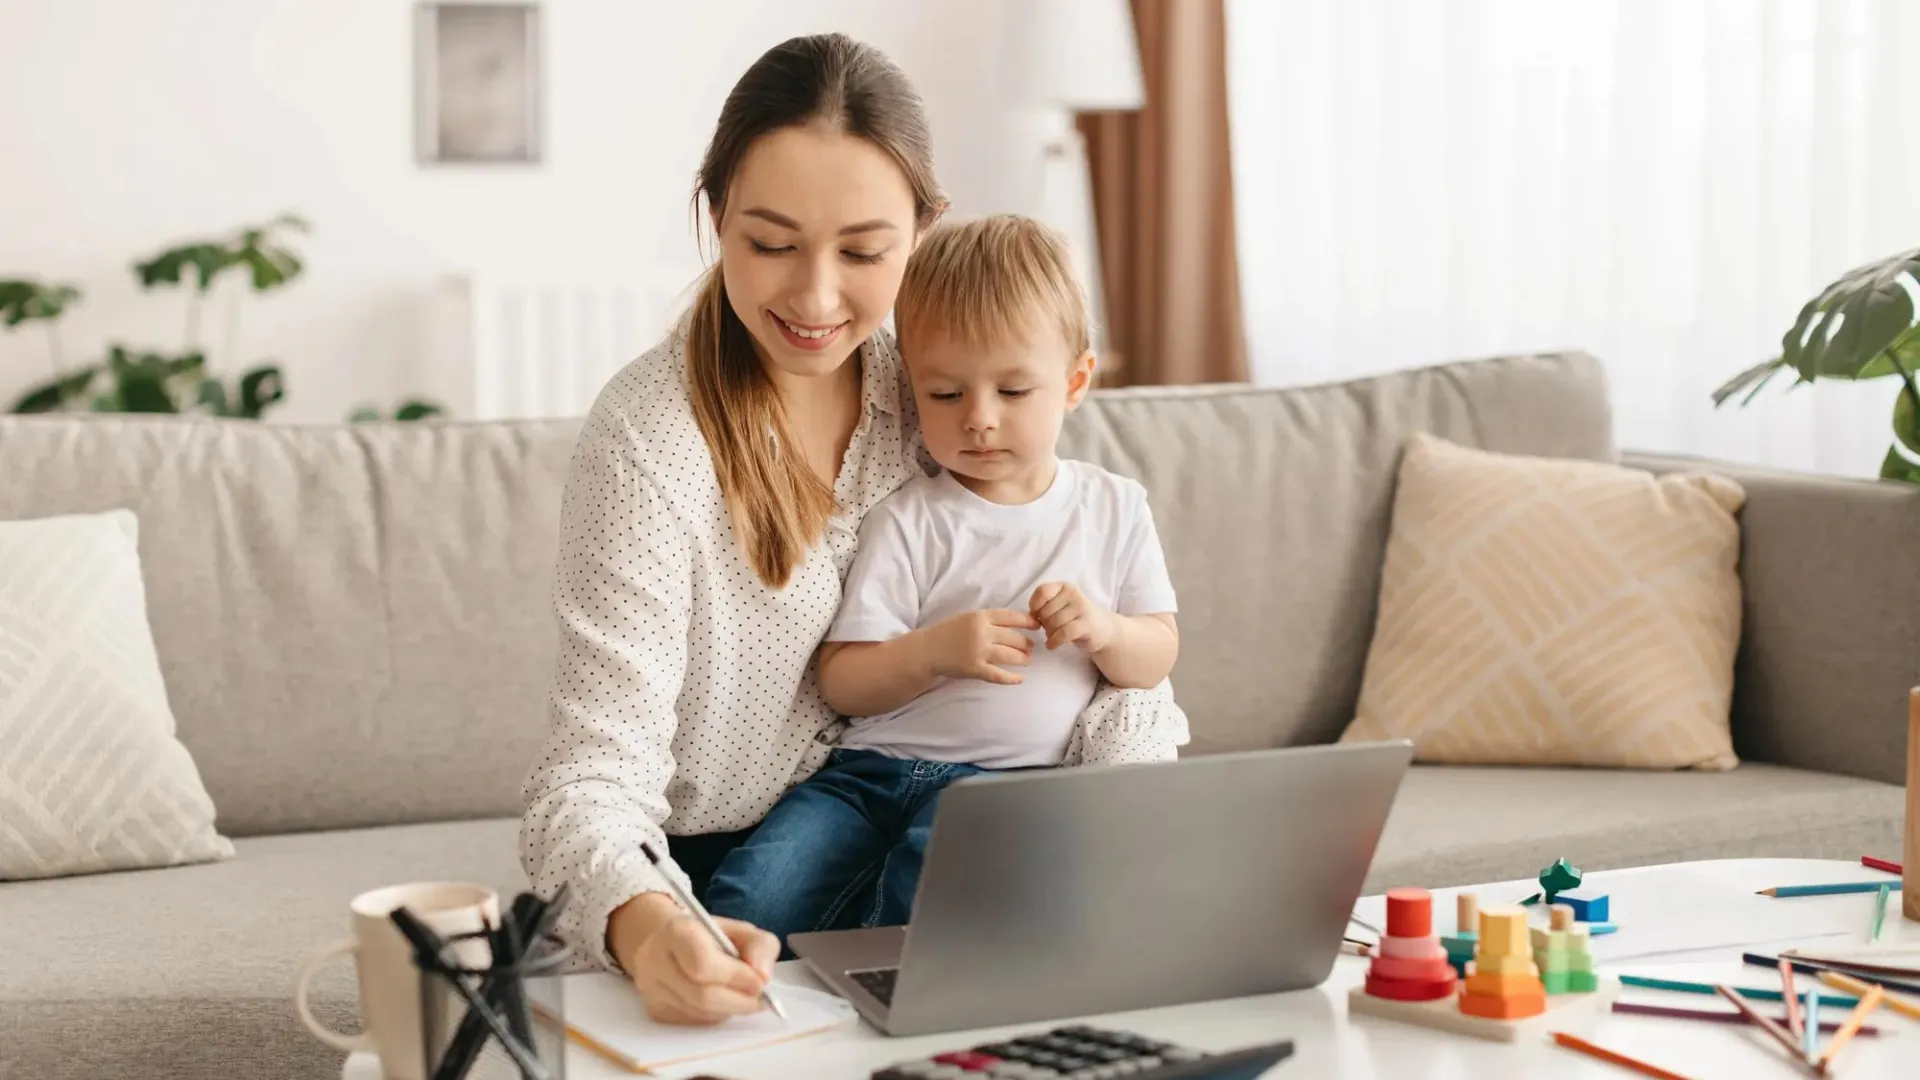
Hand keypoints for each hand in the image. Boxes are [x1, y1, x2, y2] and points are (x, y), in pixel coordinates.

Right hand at [614, 896, 778, 1024]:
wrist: (670, 943)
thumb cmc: (710, 936)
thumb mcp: (741, 930)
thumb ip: (760, 946)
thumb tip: (763, 977)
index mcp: (677, 930)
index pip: (703, 963)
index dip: (736, 977)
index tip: (760, 981)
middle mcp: (655, 959)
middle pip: (701, 995)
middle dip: (738, 1001)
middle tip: (760, 1000)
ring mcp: (651, 988)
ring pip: (699, 1013)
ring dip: (729, 1010)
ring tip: (742, 998)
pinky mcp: (655, 1010)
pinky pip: (693, 1021)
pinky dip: (715, 1015)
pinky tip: (721, 1002)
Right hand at [918, 608, 1038, 684]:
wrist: (927, 650)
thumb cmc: (948, 633)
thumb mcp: (967, 618)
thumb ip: (988, 620)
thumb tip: (1014, 625)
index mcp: (980, 616)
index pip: (1010, 616)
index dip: (1027, 621)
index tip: (1037, 625)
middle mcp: (981, 632)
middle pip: (1013, 637)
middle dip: (1026, 644)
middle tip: (1031, 648)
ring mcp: (978, 651)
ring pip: (1010, 656)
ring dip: (1022, 659)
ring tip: (1027, 661)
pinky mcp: (974, 669)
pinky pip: (998, 675)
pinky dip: (1011, 678)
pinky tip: (1019, 679)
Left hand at [1029, 582, 1114, 653]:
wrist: (1102, 630)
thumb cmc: (1074, 618)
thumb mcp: (1059, 606)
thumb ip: (1044, 606)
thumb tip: (1030, 615)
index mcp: (1064, 587)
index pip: (1042, 591)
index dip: (1035, 605)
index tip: (1036, 616)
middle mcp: (1073, 594)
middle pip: (1046, 610)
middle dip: (1044, 623)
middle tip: (1050, 629)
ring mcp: (1081, 608)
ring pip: (1053, 623)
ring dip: (1049, 634)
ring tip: (1054, 636)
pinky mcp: (1087, 624)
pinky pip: (1063, 633)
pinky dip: (1054, 641)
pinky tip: (1052, 646)